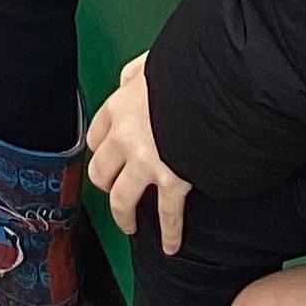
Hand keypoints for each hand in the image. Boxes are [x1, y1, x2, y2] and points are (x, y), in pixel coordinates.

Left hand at [86, 58, 190, 254]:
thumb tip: (129, 81)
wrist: (210, 83)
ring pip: (121, 200)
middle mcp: (125, 137)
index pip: (95, 136)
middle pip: (100, 171)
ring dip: (124, 216)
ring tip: (130, 224)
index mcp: (120, 106)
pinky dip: (170, 233)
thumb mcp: (152, 61)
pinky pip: (167, 215)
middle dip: (105, 184)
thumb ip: (136, 73)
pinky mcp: (171, 180)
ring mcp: (146, 162)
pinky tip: (171, 245)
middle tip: (113, 190)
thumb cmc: (183, 69)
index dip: (101, 149)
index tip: (106, 155)